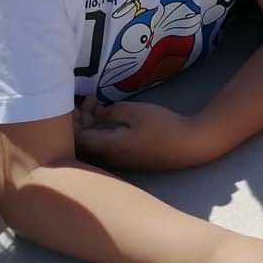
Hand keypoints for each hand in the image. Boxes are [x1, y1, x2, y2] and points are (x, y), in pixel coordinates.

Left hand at [72, 97, 206, 170]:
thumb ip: (111, 112)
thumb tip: (98, 115)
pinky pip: (106, 146)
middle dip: (80, 121)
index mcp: (108, 147)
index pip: (77, 138)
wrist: (189, 145)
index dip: (72, 120)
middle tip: (89, 101)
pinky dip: (102, 131)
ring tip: (99, 105)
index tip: (79, 101)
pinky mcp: (130, 159)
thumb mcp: (135, 111)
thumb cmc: (162, 126)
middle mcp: (109, 159)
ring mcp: (120, 161)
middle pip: (82, 143)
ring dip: (92, 125)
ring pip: (94, 145)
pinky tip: (111, 118)